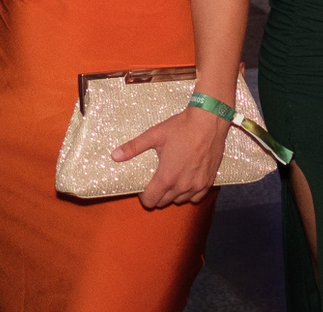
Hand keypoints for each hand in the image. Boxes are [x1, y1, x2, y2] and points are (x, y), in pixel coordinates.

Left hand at [112, 105, 230, 208]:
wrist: (209, 120)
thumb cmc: (181, 127)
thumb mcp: (154, 135)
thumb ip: (133, 147)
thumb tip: (114, 156)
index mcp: (167, 176)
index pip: (150, 201)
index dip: (143, 197)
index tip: (144, 187)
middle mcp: (182, 185)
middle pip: (164, 202)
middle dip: (157, 195)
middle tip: (156, 181)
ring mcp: (197, 185)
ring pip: (180, 200)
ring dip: (173, 195)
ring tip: (171, 179)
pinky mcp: (209, 181)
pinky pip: (196, 197)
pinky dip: (189, 193)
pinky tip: (186, 181)